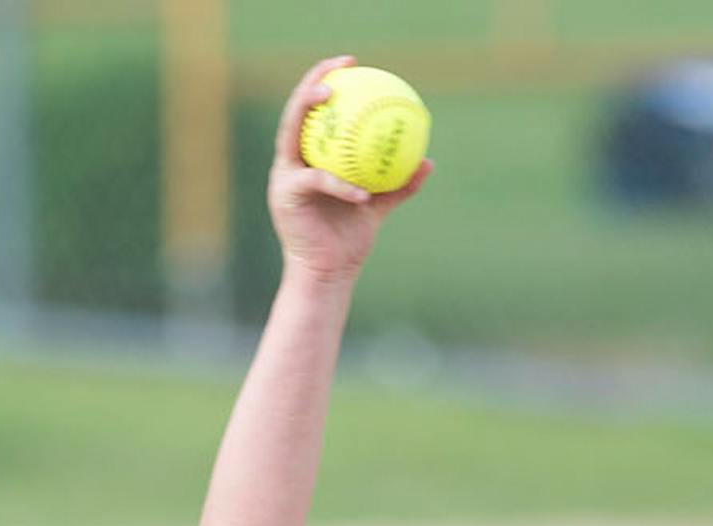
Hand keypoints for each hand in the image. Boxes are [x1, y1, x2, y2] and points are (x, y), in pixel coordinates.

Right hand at [267, 57, 433, 284]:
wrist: (328, 273)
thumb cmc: (349, 241)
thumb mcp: (377, 207)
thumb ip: (398, 184)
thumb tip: (428, 161)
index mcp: (309, 158)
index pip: (315, 113)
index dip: (328, 82)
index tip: (352, 64)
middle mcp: (292, 160)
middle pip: (296, 110)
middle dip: (313, 80)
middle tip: (340, 68)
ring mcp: (284, 175)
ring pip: (292, 132)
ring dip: (308, 107)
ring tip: (333, 96)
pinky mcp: (285, 194)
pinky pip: (317, 180)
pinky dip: (340, 184)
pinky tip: (362, 190)